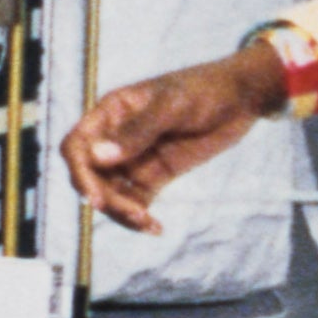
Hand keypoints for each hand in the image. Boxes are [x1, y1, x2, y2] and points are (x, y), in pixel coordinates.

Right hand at [63, 45, 283, 234]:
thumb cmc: (204, 90)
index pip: (76, 146)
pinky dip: (139, 217)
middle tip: (135, 213)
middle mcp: (116, 137)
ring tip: (148, 222)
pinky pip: (135, 201)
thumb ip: (137, 131)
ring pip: (111, 193)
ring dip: (122, 212)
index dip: (79, 173)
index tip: (96, 197)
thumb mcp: (171, 107)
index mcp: (111, 113)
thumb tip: (98, 156)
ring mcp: (135, 158)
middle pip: (90, 176)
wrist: (241, 98)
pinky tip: (155, 228)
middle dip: (105, 198)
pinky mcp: (155, 175)